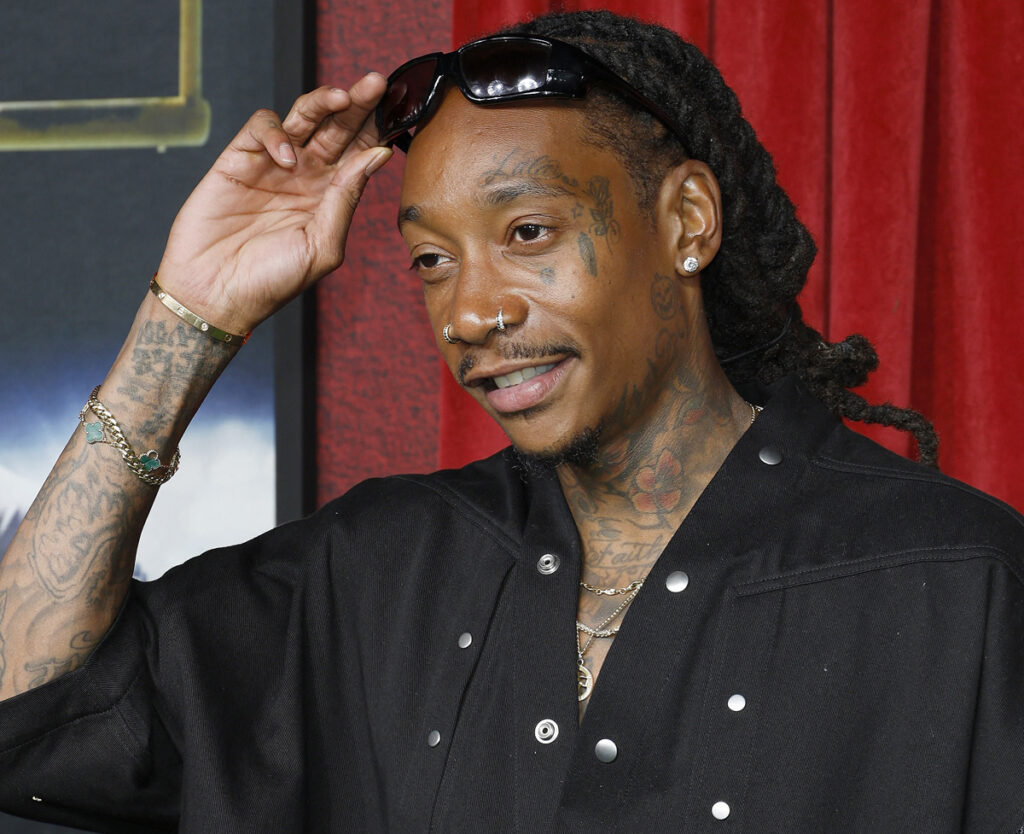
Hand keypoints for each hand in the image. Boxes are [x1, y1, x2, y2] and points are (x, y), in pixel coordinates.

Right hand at [155, 73, 392, 334]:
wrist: (215, 294)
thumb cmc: (272, 282)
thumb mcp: (323, 244)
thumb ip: (347, 198)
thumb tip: (379, 155)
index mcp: (332, 197)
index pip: (360, 152)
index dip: (377, 129)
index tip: (398, 110)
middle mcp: (306, 176)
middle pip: (337, 127)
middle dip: (358, 103)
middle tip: (375, 84)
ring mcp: (273, 166)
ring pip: (302, 117)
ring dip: (322, 102)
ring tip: (340, 98)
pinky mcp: (238, 160)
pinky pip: (261, 127)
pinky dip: (275, 133)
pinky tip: (286, 158)